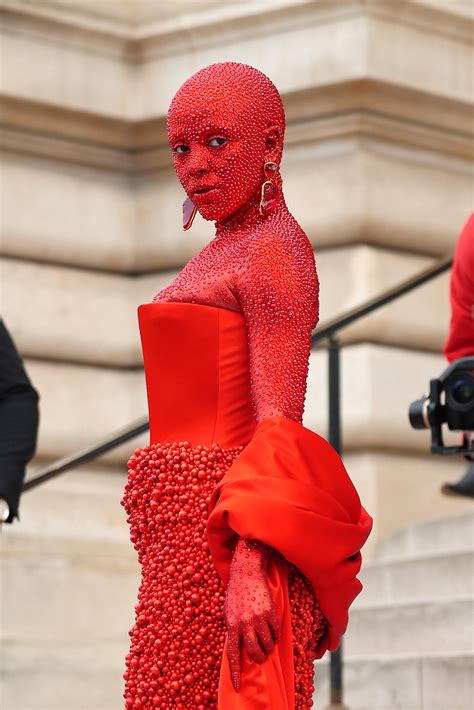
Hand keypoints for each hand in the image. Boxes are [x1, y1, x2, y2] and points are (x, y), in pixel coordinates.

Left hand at [223, 538, 280, 691]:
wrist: (247, 573)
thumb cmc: (236, 594)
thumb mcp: (229, 613)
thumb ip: (234, 631)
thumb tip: (239, 651)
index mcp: (232, 625)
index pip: (234, 655)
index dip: (236, 673)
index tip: (238, 687)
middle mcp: (245, 623)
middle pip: (254, 653)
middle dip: (258, 658)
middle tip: (260, 656)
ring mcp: (258, 618)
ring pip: (268, 644)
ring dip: (268, 647)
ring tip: (266, 641)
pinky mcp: (270, 612)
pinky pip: (276, 632)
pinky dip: (275, 635)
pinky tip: (271, 630)